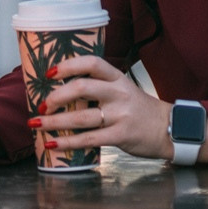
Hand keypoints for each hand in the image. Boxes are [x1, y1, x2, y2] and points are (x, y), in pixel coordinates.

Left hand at [36, 56, 207, 163]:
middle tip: (41, 105)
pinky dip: (67, 143)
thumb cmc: (141, 110)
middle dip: (56, 97)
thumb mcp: (124, 90)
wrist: (171, 129)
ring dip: (54, 121)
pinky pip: (89, 139)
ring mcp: (120, 115)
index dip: (69, 65)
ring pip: (81, 117)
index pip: (92, 63)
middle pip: (82, 87)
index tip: (49, 73)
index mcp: (118, 79)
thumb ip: (99, 88)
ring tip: (36, 124)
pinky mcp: (121, 136)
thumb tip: (63, 92)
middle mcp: (119, 94)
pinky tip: (52, 144)